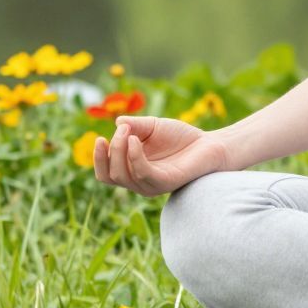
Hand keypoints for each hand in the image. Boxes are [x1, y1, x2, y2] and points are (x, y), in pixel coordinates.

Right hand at [90, 116, 231, 196]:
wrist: (209, 143)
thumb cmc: (180, 137)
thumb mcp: (152, 126)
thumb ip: (134, 125)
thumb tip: (117, 123)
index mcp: (132, 169)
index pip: (106, 173)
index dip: (99, 159)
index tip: (101, 138)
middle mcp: (139, 181)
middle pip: (110, 175)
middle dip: (110, 150)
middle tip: (123, 130)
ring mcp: (152, 184)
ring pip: (122, 176)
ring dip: (120, 150)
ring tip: (129, 132)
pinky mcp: (166, 182)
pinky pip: (143, 174)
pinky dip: (134, 156)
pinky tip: (135, 140)